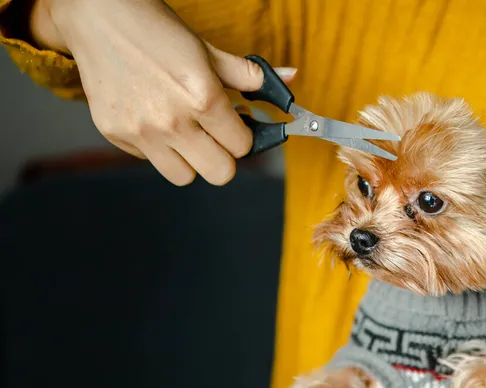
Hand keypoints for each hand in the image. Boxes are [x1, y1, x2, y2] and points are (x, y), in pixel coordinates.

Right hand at [31, 0, 295, 185]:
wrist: (100, 18)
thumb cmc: (159, 32)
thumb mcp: (208, 50)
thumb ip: (249, 75)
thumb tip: (290, 78)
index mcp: (203, 97)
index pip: (242, 147)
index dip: (243, 137)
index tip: (236, 126)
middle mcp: (172, 121)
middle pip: (220, 173)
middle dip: (224, 157)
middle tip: (216, 136)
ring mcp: (141, 132)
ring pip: (184, 177)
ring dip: (192, 160)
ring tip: (186, 133)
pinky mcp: (116, 135)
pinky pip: (151, 162)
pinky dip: (159, 149)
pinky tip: (155, 121)